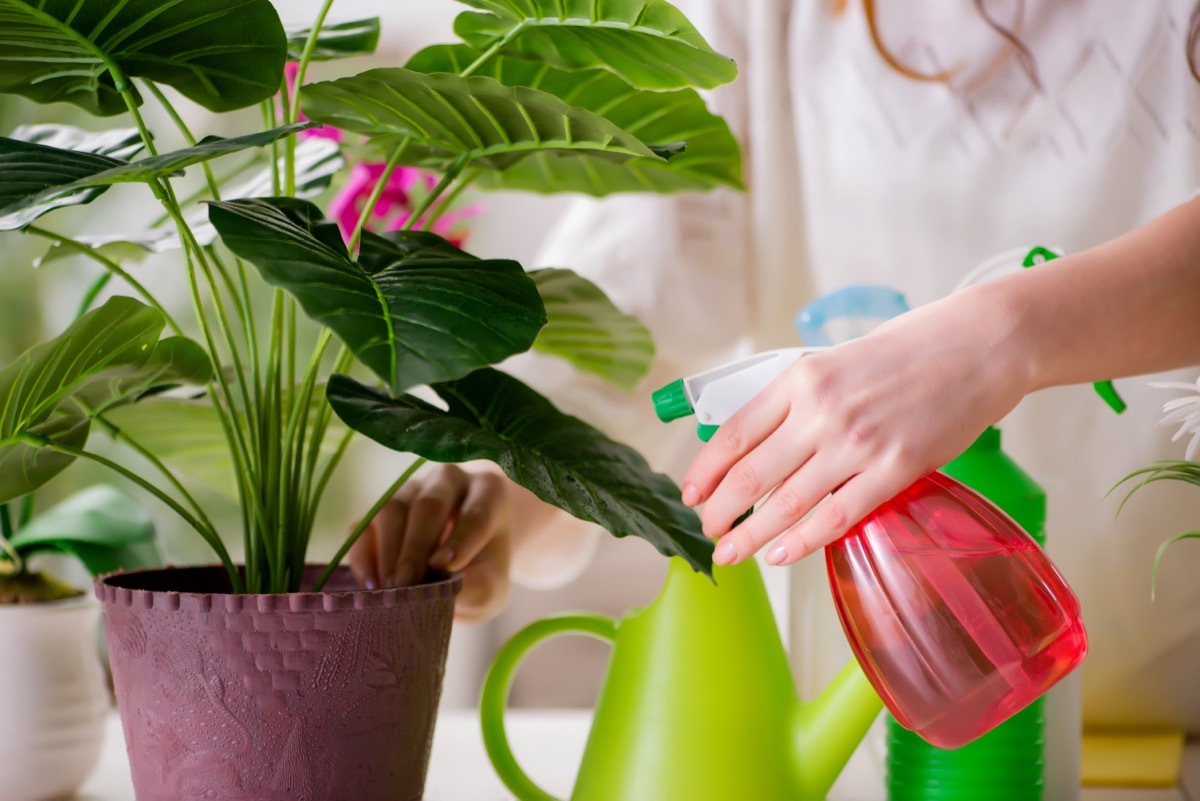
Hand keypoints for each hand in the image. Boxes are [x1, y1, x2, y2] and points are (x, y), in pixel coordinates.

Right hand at [349, 463, 511, 622]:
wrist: (464, 564)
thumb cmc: (484, 570)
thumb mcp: (491, 586)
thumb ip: (476, 587)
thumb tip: (439, 589)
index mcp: (488, 491)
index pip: (477, 511)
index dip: (460, 539)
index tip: (445, 566)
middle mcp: (447, 481)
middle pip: (429, 504)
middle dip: (416, 547)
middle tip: (408, 583)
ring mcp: (409, 491)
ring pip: (392, 509)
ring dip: (389, 552)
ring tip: (392, 588)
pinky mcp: (379, 510)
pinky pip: (363, 526)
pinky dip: (363, 557)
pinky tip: (372, 585)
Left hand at [680, 287, 1032, 566]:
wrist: (979, 344)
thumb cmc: (908, 352)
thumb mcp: (835, 363)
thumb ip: (797, 402)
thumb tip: (757, 448)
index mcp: (800, 379)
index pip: (734, 433)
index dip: (706, 470)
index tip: (691, 493)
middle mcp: (821, 411)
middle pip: (751, 475)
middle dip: (721, 512)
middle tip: (708, 533)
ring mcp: (858, 442)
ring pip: (787, 502)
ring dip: (752, 535)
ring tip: (732, 553)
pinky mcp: (896, 469)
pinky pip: (837, 516)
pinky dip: (803, 541)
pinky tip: (781, 554)